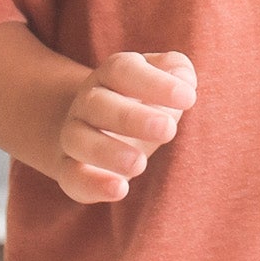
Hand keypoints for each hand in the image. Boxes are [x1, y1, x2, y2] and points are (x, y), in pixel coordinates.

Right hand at [53, 50, 195, 203]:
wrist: (102, 127)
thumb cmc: (143, 101)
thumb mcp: (162, 80)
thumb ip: (177, 70)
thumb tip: (184, 80)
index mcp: (111, 75)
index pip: (123, 70)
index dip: (154, 83)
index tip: (188, 98)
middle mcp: (88, 102)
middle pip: (98, 104)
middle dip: (131, 117)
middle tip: (168, 130)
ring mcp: (75, 135)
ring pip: (77, 140)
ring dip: (107, 152)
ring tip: (140, 164)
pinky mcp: (71, 169)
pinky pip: (71, 177)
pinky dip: (92, 185)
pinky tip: (120, 190)